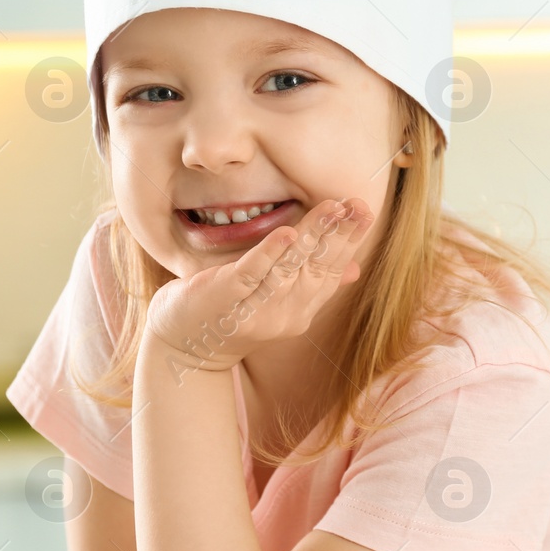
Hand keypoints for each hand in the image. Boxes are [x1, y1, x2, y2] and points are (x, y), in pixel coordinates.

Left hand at [143, 197, 371, 375]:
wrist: (185, 345)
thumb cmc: (232, 312)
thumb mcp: (277, 298)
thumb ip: (313, 283)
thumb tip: (355, 269)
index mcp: (300, 312)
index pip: (331, 271)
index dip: (349, 241)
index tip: (364, 211)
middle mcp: (284, 316)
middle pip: (317, 268)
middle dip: (340, 235)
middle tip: (359, 205)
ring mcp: (254, 310)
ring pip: (290, 268)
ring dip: (312, 236)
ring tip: (332, 208)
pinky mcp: (225, 300)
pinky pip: (250, 275)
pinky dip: (268, 254)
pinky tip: (286, 233)